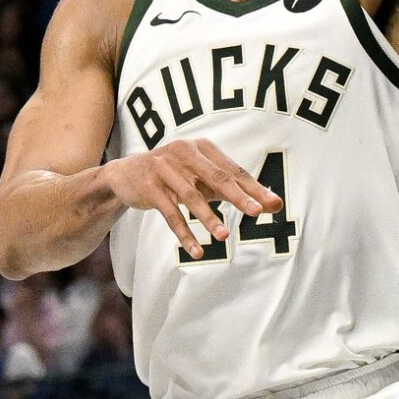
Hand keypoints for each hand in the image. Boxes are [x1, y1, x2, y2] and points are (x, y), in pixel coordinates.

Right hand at [106, 139, 279, 259]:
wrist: (126, 174)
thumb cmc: (174, 176)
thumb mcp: (202, 178)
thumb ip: (233, 189)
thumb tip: (273, 203)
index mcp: (202, 148)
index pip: (232, 170)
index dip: (253, 188)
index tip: (273, 204)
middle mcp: (184, 153)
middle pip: (216, 178)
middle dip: (238, 196)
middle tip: (256, 212)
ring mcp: (164, 169)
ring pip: (191, 196)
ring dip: (209, 218)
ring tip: (224, 236)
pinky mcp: (149, 187)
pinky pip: (170, 214)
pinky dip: (184, 233)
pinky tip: (197, 251)